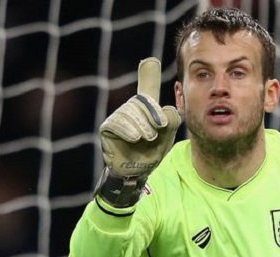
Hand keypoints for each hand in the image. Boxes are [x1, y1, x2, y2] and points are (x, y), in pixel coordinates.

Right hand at [99, 57, 180, 177]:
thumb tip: (166, 109)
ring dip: (142, 125)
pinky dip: (128, 130)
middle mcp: (131, 109)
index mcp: (146, 108)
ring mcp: (118, 117)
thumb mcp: (168, 135)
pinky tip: (136, 137)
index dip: (148, 74)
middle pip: (141, 102)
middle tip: (158, 129)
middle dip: (152, 114)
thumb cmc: (152, 152)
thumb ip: (171, 119)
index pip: (147, 88)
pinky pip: (116, 123)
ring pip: (130, 112)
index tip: (150, 62)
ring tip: (148, 137)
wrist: (139, 171)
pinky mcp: (107, 128)